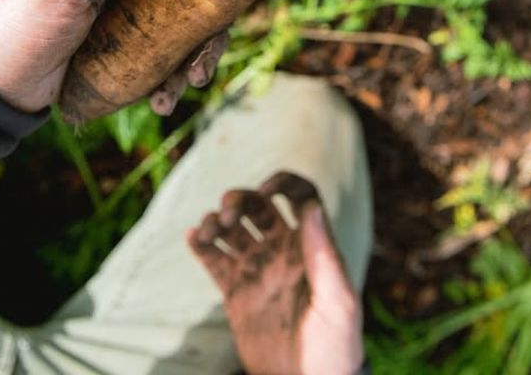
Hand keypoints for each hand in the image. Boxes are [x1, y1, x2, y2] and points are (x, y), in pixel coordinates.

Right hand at [188, 172, 363, 374]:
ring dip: (216, 219)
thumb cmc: (334, 347)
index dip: (284, 182)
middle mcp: (282, 249)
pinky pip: (214, 259)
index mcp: (310, 246)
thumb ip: (324, 255)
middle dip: (240, 199)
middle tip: (226, 212)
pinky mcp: (236, 290)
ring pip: (232, 229)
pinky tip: (193, 236)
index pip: (300, 196)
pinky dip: (201, 243)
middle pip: (258, 206)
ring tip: (208, 229)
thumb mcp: (338, 302)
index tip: (267, 187)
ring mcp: (257, 268)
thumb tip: (312, 207)